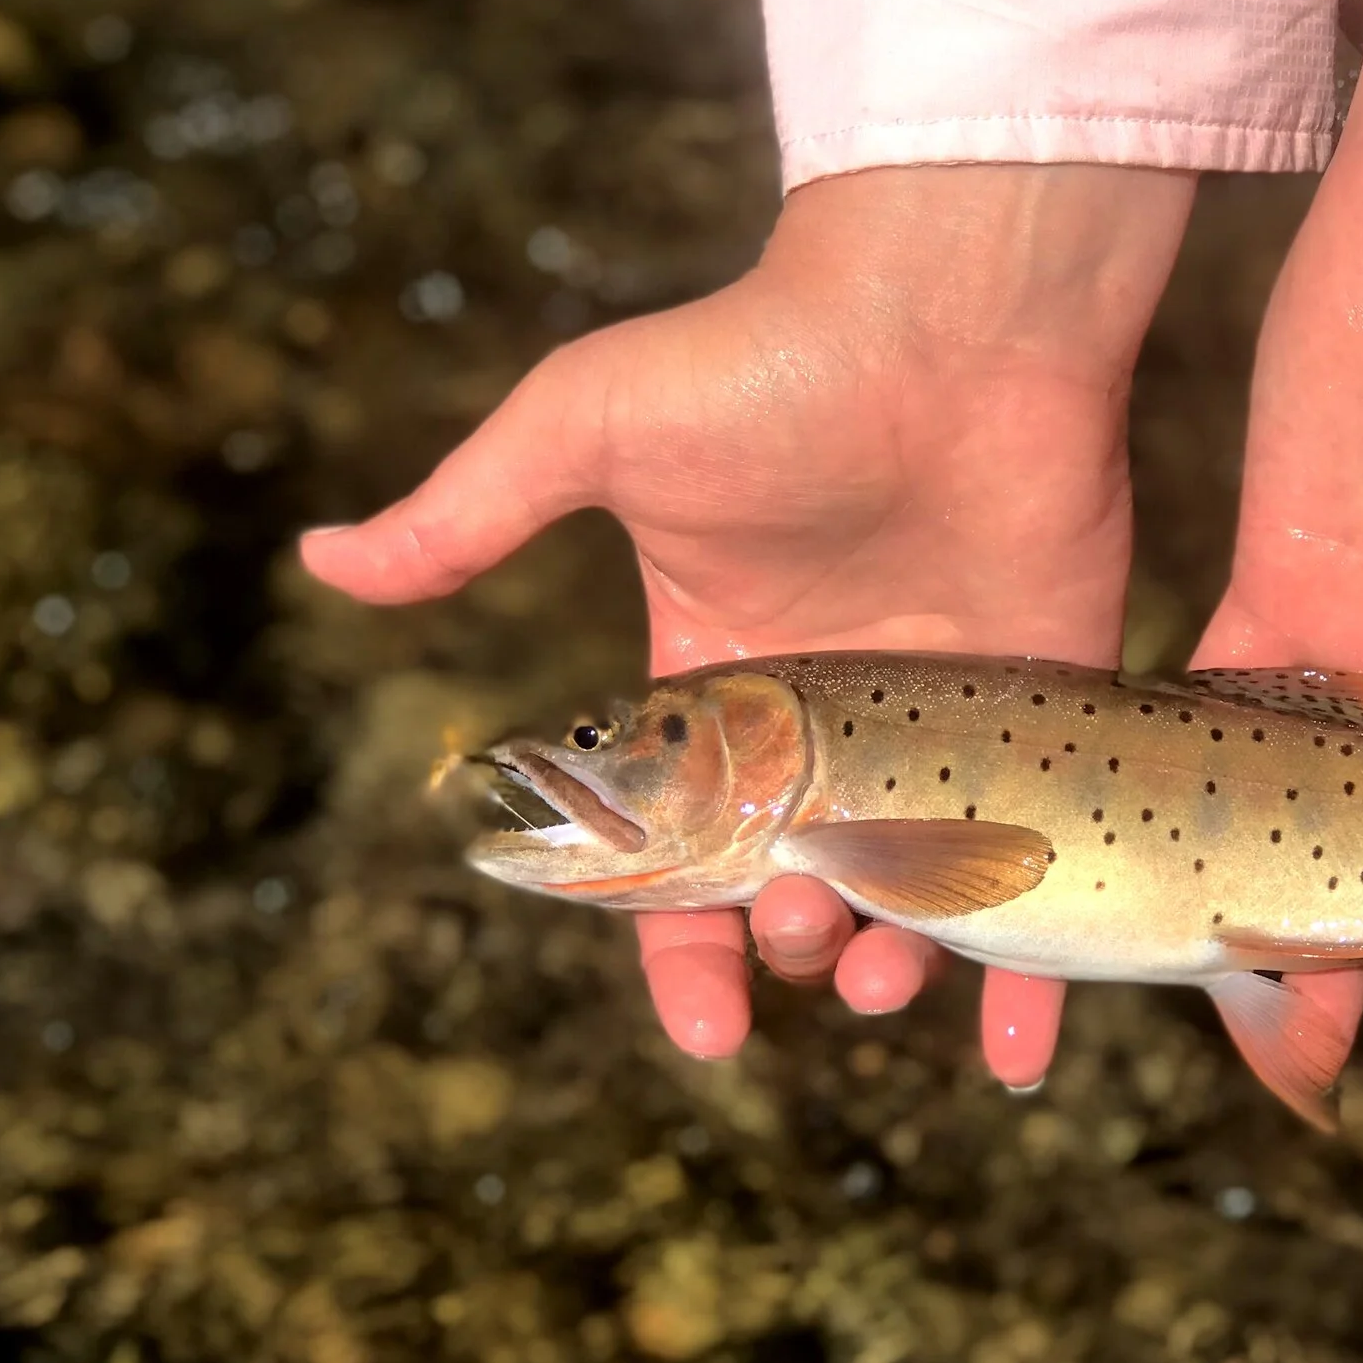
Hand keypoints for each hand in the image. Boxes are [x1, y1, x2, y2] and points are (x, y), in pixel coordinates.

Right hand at [303, 164, 1194, 1084]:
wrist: (955, 310)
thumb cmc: (767, 360)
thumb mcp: (588, 431)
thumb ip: (468, 517)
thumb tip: (320, 558)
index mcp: (713, 682)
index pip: (682, 852)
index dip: (678, 948)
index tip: (708, 1028)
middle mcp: (821, 722)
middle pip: (795, 892)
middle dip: (791, 950)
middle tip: (806, 942)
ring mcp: (936, 724)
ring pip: (912, 902)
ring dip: (895, 967)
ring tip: (892, 974)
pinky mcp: (1041, 713)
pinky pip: (1038, 865)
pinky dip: (1037, 972)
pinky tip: (1024, 1052)